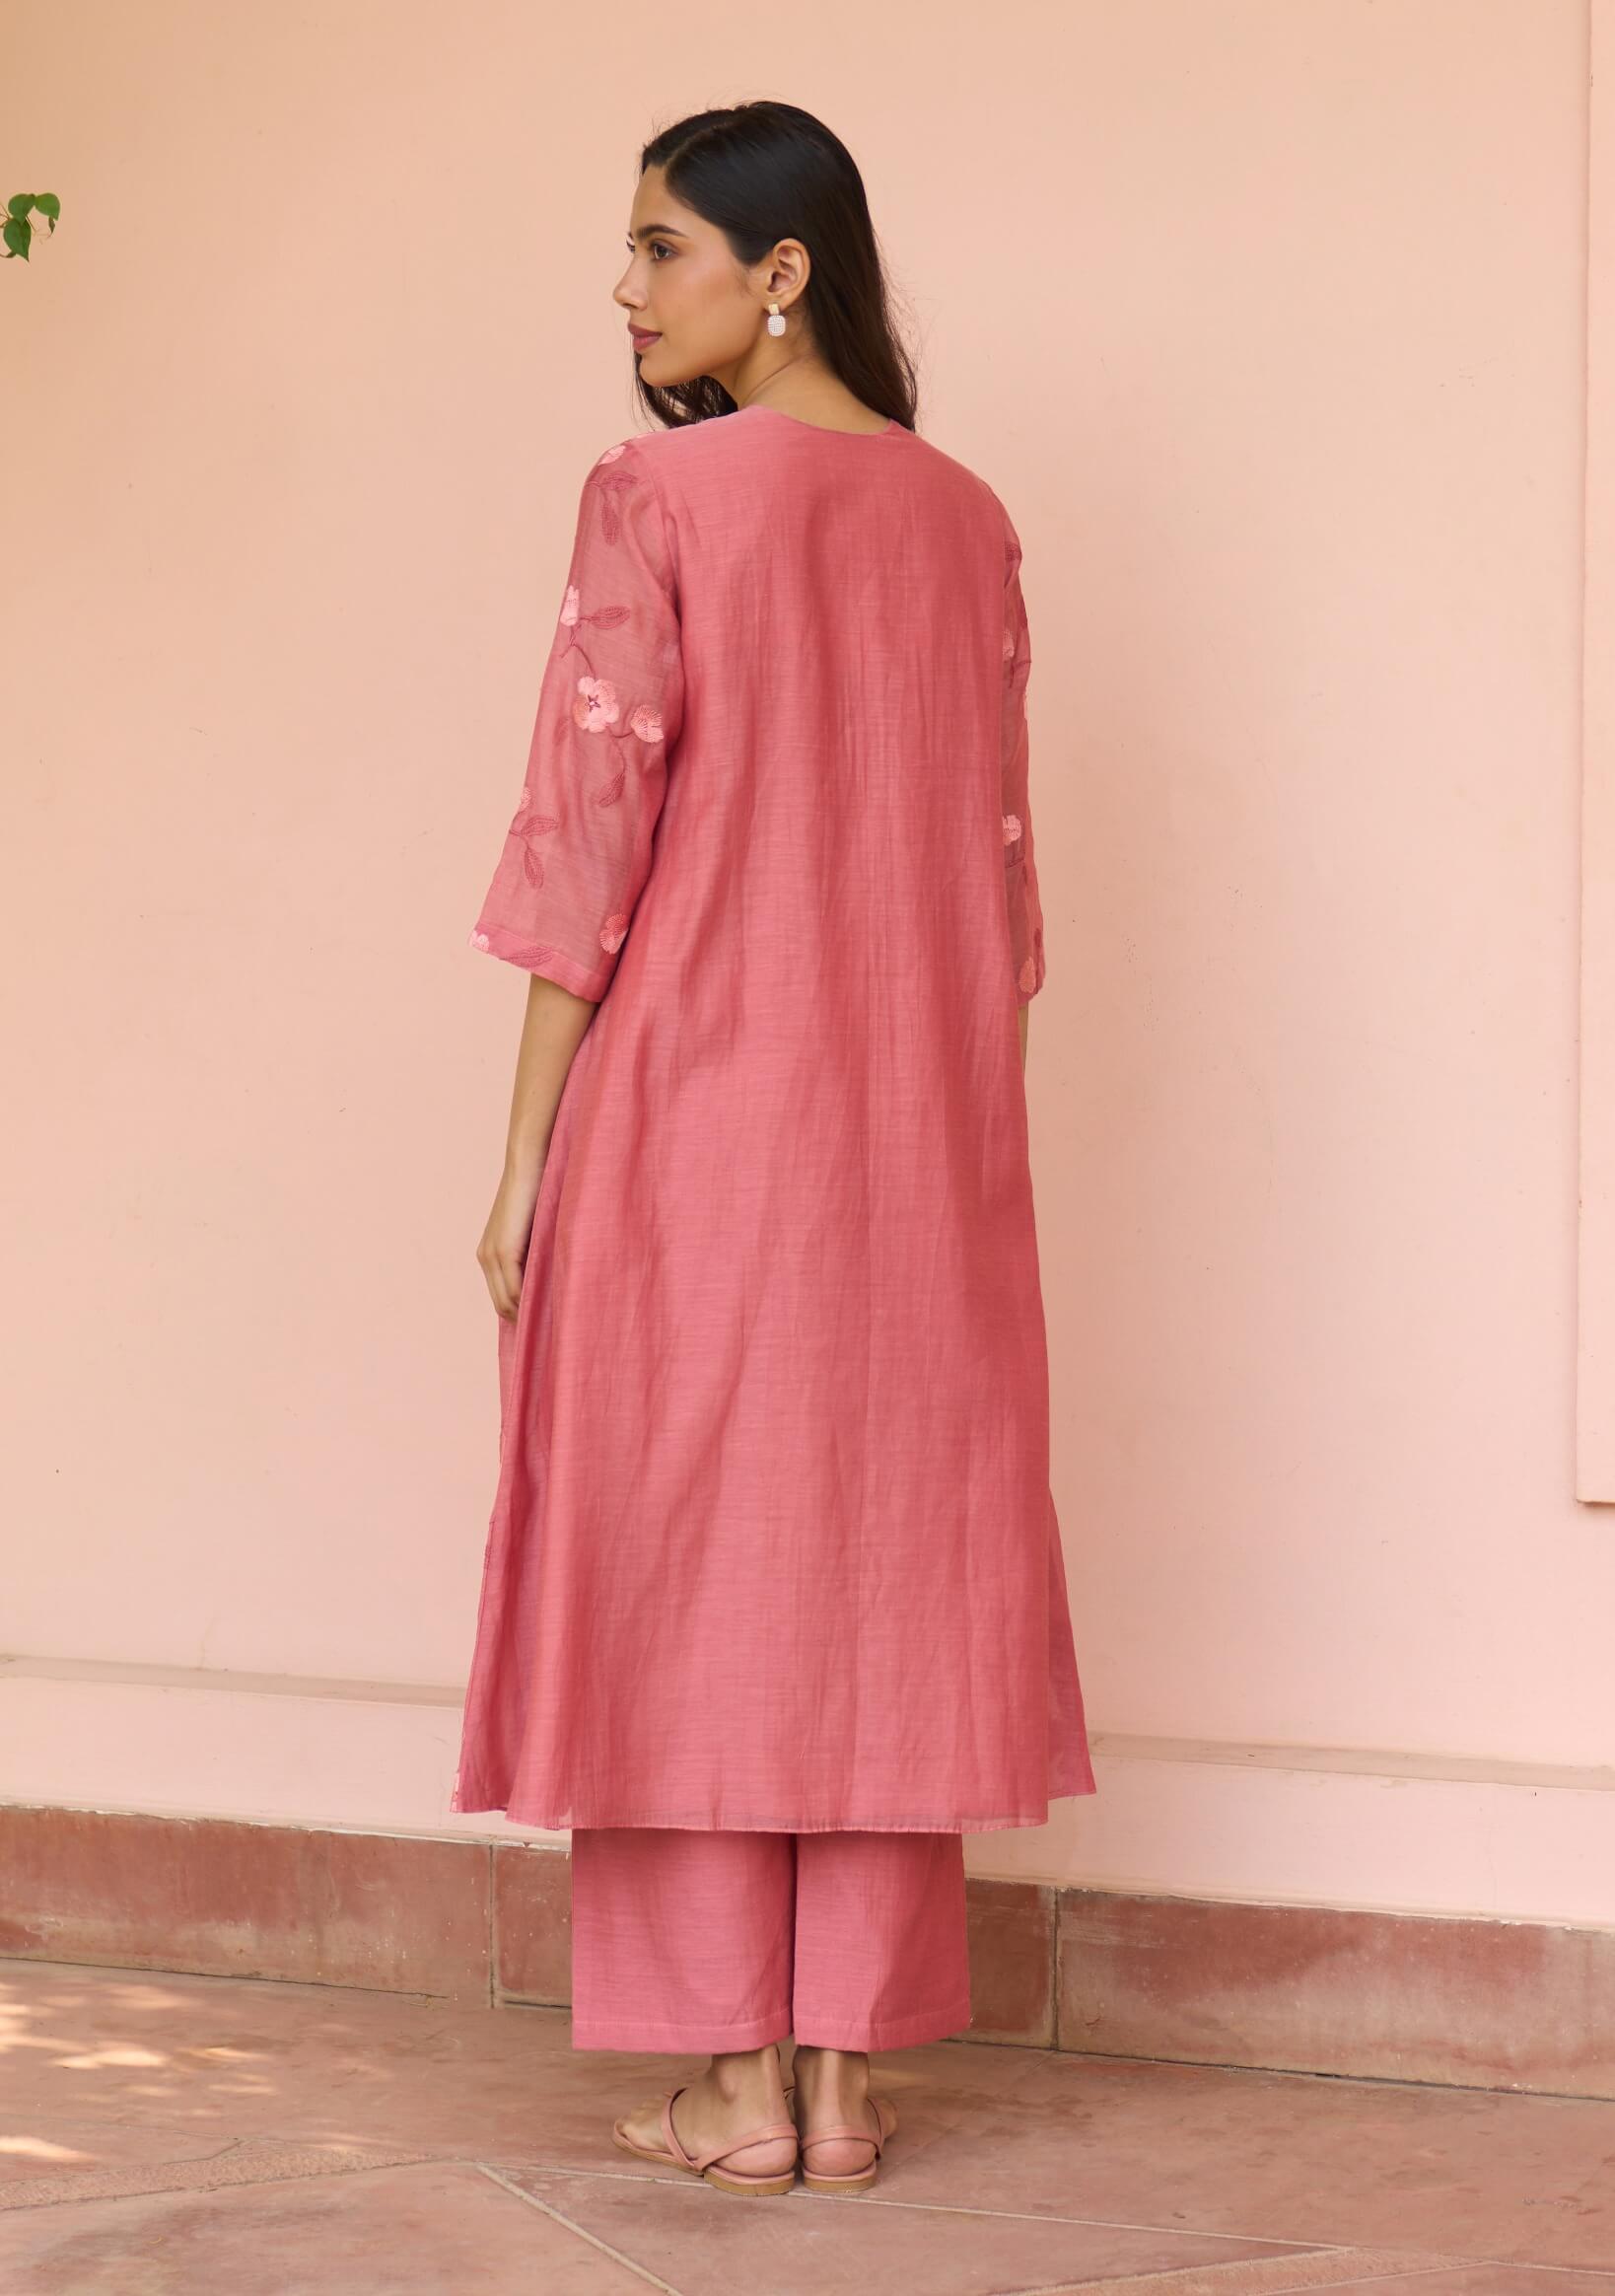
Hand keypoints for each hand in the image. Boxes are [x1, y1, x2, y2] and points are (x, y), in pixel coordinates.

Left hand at [477, 1157, 543, 1322]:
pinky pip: (514, 1289)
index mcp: (490, 1254)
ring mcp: (492, 1254)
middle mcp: (485, 1257)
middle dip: (523, 1320)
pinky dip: (529, 1302)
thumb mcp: (535, 1230)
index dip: (520, 1313)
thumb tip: (553, 1278)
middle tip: (550, 1331)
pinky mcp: (504, 1250)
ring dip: (528, 1314)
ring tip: (553, 1323)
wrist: (529, 1165)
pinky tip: (548, 1307)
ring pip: (507, 1302)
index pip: (502, 1297)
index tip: (542, 1324)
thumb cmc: (539, 1191)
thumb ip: (536, 1253)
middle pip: (502, 1305)